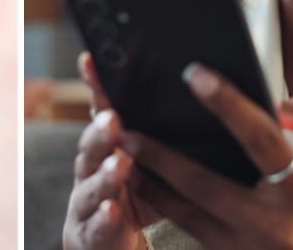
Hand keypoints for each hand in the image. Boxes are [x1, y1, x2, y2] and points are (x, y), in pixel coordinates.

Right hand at [62, 52, 158, 249]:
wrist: (108, 241)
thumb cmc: (139, 193)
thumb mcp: (153, 160)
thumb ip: (164, 132)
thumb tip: (204, 89)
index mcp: (107, 145)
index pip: (101, 111)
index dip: (95, 87)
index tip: (92, 61)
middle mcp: (90, 168)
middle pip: (90, 146)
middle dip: (101, 132)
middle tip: (113, 119)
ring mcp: (87, 201)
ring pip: (92, 186)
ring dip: (105, 175)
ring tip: (119, 164)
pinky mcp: (90, 233)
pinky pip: (97, 224)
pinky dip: (105, 217)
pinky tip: (113, 209)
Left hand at [123, 63, 292, 248]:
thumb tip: (279, 100)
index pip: (261, 138)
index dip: (228, 103)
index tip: (195, 73)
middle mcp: (272, 223)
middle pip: (204, 184)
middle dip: (161, 156)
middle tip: (127, 129)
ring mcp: (248, 248)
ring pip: (186, 214)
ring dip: (150, 183)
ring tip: (121, 154)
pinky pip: (189, 230)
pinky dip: (164, 206)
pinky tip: (143, 185)